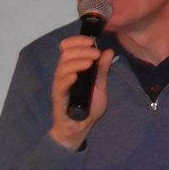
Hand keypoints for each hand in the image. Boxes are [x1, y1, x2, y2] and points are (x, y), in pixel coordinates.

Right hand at [49, 34, 114, 150]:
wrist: (80, 128)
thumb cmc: (88, 107)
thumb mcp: (100, 86)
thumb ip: (103, 70)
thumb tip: (109, 51)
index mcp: (72, 68)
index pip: (68, 48)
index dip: (77, 41)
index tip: (92, 41)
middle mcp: (64, 74)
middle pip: (66, 54)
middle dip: (81, 50)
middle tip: (95, 52)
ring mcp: (60, 86)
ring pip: (63, 68)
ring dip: (77, 62)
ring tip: (91, 62)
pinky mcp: (59, 98)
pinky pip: (60, 86)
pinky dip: (67, 79)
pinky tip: (76, 76)